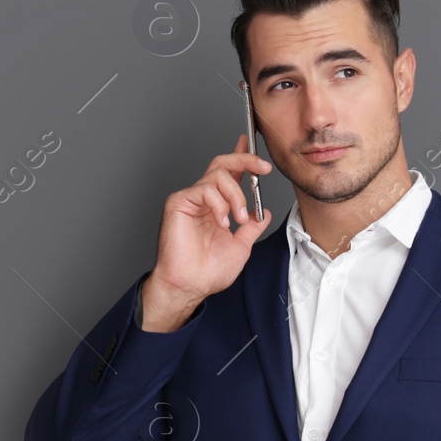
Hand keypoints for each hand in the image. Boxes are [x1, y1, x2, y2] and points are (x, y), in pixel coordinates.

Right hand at [141, 134, 273, 329]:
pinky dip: (219, 204)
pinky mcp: (178, 202)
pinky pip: (204, 189)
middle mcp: (203, 199)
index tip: (259, 156)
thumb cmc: (207, 272)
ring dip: (236, 196)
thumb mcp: (241, 246)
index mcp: (216, 207)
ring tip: (237, 219)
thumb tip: (262, 212)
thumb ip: (251, 227)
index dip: (242, 159)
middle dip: (245, 160)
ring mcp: (190, 199)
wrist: (190, 285)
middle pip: (222, 164)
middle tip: (262, 168)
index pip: (230, 175)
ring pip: (218, 175)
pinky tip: (221, 222)